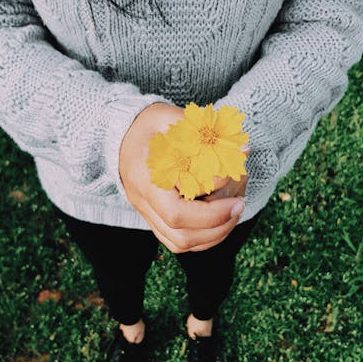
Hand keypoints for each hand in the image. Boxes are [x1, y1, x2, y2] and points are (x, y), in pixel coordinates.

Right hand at [119, 102, 245, 252]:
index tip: (235, 195)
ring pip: (180, 243)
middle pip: (181, 236)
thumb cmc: (148, 125)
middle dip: (217, 226)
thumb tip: (241, 150)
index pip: (176, 213)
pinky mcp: (155, 218)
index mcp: (143, 180)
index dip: (210, 213)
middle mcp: (142, 203)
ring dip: (213, 235)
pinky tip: (220, 219)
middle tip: (239, 205)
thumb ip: (200, 134)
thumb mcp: (169, 118)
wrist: (121, 136)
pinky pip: (178, 240)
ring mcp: (147, 214)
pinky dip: (203, 237)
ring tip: (233, 212)